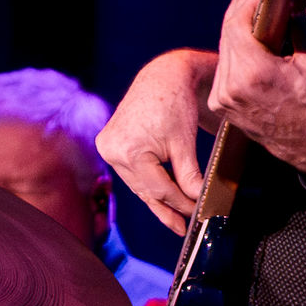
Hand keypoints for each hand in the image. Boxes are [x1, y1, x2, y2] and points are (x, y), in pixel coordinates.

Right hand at [98, 47, 218, 235]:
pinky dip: (148, 183)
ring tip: (174, 219)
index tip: (197, 214)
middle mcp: (111, 151)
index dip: (180, 204)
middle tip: (182, 228)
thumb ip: (189, 176)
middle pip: (145, 190)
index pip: (158, 189)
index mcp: (128, 151)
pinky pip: (132, 173)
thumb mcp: (185, 143)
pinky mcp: (110, 144)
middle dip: (167, 208)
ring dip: (157, 199)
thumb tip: (197, 201)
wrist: (161, 77)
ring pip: (137, 184)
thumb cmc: (175, 104)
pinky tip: (160, 197)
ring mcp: (107, 148)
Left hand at [203, 0, 305, 177]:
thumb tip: (292, 6)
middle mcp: (231, 86)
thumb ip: (300, 29)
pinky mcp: (219, 104)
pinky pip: (222, 68)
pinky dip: (233, 52)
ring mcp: (222, 97)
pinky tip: (244, 42)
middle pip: (226, 35)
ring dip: (234, 31)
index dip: (246, 5)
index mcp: (254, 73)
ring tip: (249, 16)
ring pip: (222, 51)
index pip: (236, 25)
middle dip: (239, 12)